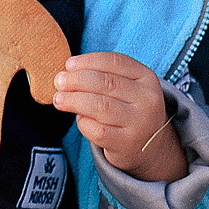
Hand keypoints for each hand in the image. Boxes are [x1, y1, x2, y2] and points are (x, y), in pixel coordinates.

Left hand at [55, 52, 187, 181]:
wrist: (150, 147)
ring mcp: (139, 123)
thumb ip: (103, 76)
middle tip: (58, 81)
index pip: (115, 62)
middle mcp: (147, 99)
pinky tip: (79, 118)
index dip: (88, 61)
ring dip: (73, 100)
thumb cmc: (128, 109)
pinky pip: (97, 130)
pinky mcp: (126, 143)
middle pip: (106, 83)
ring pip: (99, 106)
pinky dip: (82, 122)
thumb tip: (67, 72)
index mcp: (147, 78)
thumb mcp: (127, 88)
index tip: (68, 64)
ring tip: (59, 99)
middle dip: (76, 80)